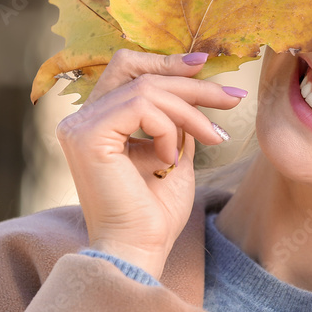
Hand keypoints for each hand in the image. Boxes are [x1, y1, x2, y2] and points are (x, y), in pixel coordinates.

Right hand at [54, 49, 245, 276]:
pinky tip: (171, 159)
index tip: (204, 64)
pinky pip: (142, 107)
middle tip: (232, 99)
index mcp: (96, 122)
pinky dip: (168, 128)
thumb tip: (194, 85)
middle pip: (139, 73)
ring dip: (190, 112)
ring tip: (212, 139)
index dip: (164, 61)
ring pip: (147, 89)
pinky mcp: (87, 135)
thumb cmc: (156, 213)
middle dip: (191, 83)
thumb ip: (174, 119)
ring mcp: (79, 126)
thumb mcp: (174, 153)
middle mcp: (80, 120)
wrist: (140, 251)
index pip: (127, 70)